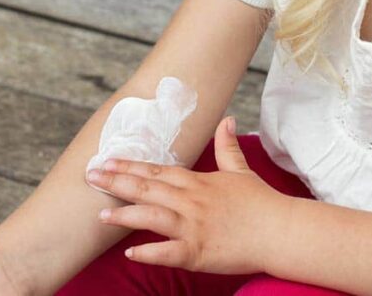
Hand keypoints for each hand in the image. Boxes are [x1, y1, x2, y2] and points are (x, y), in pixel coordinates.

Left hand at [86, 116, 292, 274]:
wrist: (281, 231)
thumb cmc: (261, 203)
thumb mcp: (241, 170)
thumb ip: (227, 146)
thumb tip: (227, 119)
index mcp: (198, 182)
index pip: (158, 169)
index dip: (131, 164)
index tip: (107, 159)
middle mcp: (192, 201)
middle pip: (148, 188)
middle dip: (117, 181)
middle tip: (90, 175)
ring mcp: (194, 227)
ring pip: (153, 217)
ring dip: (126, 215)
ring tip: (101, 214)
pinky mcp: (199, 251)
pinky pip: (169, 252)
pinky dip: (149, 252)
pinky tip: (130, 253)